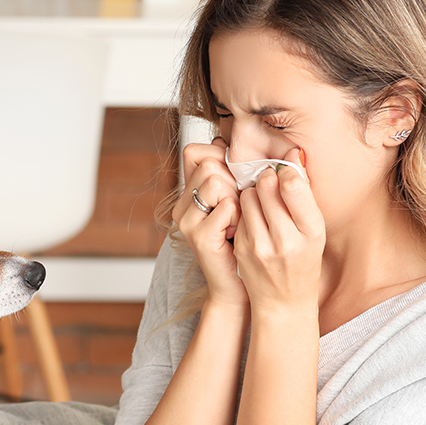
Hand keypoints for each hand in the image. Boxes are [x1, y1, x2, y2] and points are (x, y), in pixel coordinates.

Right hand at [172, 138, 247, 308]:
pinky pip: (226, 205)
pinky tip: (237, 232)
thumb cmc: (244, 241)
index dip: (219, 158)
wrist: (239, 286)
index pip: (195, 151)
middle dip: (233, 180)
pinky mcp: (199, 237)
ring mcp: (187, 221)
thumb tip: (229, 138)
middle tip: (238, 208)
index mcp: (189, 194)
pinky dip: (239, 216)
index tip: (234, 180)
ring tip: (238, 220)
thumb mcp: (238, 200)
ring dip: (237, 198)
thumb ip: (233, 172)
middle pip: (209, 163)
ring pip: (215, 180)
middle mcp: (181, 205)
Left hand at [234, 147, 324, 314]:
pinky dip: (245, 209)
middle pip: (266, 185)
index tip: (287, 172)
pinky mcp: (241, 248)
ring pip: (248, 195)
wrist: (283, 302)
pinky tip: (254, 219)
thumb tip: (294, 154)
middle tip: (272, 183)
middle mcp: (285, 240)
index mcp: (311, 233)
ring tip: (264, 202)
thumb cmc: (303, 261)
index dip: (287, 171)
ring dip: (255, 192)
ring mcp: (259, 246)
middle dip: (268, 178)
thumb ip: (304, 194)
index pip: (292, 185)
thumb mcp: (315, 231)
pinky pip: (239, 212)